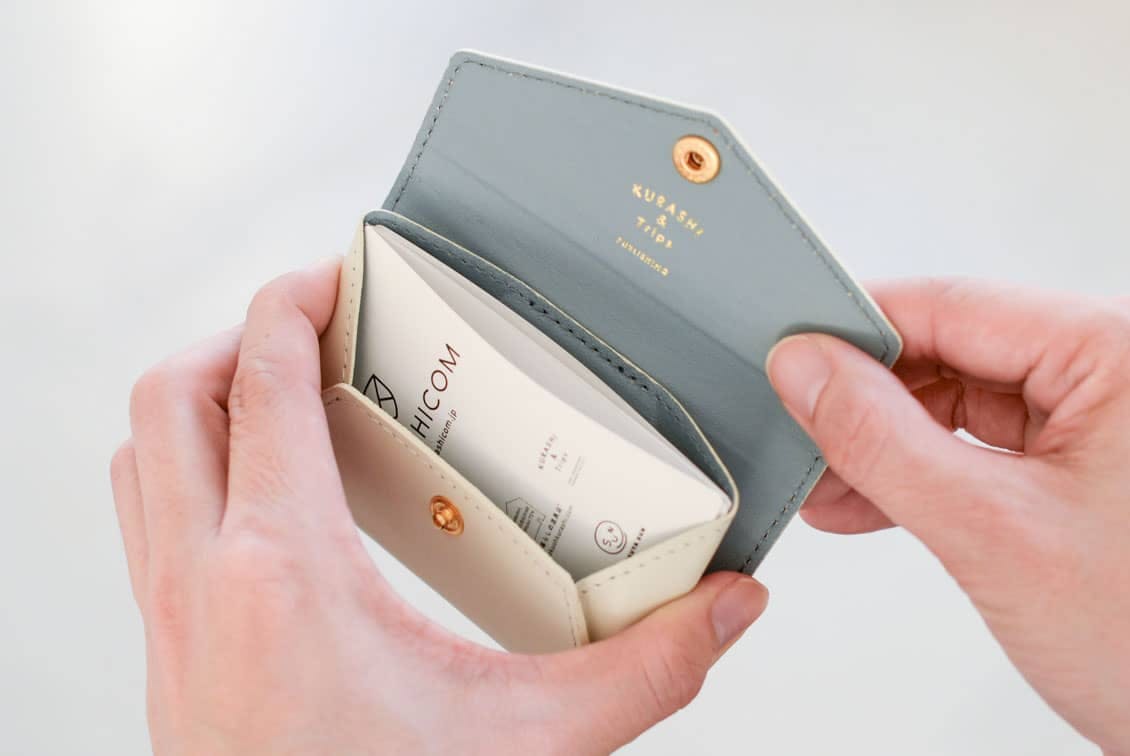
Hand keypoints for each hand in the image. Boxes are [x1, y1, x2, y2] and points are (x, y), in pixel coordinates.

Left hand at [110, 257, 766, 755]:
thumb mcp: (533, 743)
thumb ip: (645, 669)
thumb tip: (726, 607)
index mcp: (285, 572)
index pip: (261, 383)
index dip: (291, 302)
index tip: (336, 275)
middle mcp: (204, 582)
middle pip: (174, 396)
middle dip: (239, 335)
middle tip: (315, 328)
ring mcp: (170, 620)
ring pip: (143, 456)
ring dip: (203, 400)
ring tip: (284, 393)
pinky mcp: (170, 653)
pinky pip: (147, 519)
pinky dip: (188, 470)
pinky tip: (266, 496)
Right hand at [766, 279, 1129, 754]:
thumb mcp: (993, 531)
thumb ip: (883, 441)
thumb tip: (806, 371)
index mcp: (1116, 353)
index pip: (953, 308)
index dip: (857, 329)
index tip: (787, 354)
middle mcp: (1109, 376)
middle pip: (949, 354)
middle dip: (864, 402)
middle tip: (797, 428)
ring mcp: (1095, 425)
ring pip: (956, 405)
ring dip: (882, 446)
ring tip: (824, 481)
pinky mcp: (1077, 472)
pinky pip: (977, 451)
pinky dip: (917, 478)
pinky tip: (864, 502)